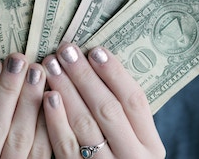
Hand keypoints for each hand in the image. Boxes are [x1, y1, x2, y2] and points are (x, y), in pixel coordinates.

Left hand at [42, 43, 165, 157]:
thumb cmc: (118, 155)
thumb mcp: (132, 139)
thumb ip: (121, 112)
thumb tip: (96, 62)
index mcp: (150, 144)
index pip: (135, 101)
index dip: (115, 74)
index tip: (96, 50)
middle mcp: (132, 157)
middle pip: (108, 109)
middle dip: (85, 76)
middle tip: (66, 51)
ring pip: (85, 125)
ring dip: (67, 91)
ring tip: (52, 66)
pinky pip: (65, 146)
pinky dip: (56, 119)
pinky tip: (48, 97)